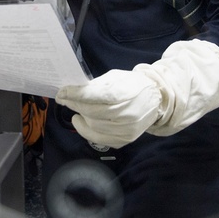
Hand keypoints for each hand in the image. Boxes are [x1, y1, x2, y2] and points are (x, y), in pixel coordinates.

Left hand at [56, 40, 218, 147]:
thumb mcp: (115, 77)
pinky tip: (84, 122)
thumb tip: (72, 92)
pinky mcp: (125, 140)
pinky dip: (88, 131)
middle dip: (74, 105)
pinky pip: (100, 138)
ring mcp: (126, 130)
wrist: (157, 100)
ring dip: (80, 118)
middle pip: (91, 112)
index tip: (61, 93)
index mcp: (123, 94)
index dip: (74, 95)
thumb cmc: (133, 85)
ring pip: (93, 127)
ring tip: (75, 111)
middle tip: (64, 99)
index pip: (93, 96)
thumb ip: (95, 86)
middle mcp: (125, 114)